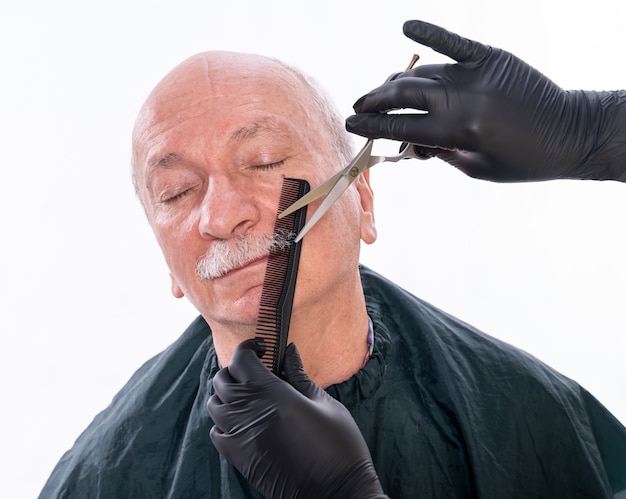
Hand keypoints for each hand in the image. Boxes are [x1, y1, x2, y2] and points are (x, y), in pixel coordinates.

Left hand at [207, 339, 387, 498]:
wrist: (336, 492)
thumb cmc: (338, 445)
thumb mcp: (324, 403)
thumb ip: (299, 375)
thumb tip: (289, 351)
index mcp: (273, 394)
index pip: (242, 359)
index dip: (250, 348)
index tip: (262, 347)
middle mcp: (249, 412)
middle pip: (223, 379)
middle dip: (238, 368)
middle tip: (258, 370)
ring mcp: (240, 436)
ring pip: (215, 403)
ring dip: (228, 394)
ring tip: (250, 395)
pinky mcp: (238, 457)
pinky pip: (217, 431)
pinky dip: (224, 420)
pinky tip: (244, 420)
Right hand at [346, 20, 625, 181]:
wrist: (570, 134)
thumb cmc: (523, 161)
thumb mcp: (476, 168)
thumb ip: (440, 150)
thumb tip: (410, 138)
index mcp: (460, 131)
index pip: (403, 127)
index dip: (373, 127)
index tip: (351, 124)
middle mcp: (465, 99)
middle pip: (405, 94)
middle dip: (375, 101)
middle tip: (358, 106)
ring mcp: (477, 74)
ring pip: (423, 73)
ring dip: (397, 83)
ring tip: (382, 91)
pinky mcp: (492, 57)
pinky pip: (455, 42)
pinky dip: (431, 33)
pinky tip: (407, 26)